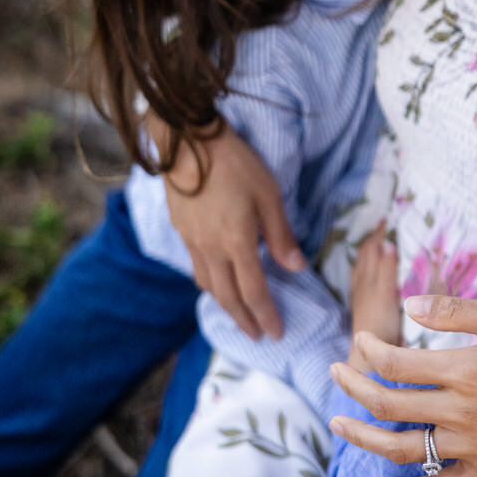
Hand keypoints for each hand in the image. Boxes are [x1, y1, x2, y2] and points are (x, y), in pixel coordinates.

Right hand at [164, 122, 303, 339]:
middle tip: (257, 336)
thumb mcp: (269, 194)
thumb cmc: (236, 163)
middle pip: (228, 296)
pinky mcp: (180, 230)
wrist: (188, 141)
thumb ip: (281, 234)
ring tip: (238, 314)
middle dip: (244, 320)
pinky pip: (196, 268)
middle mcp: (211, 249)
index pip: (253, 291)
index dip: (265, 315)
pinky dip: (209, 284)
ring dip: (225, 305)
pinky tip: (215, 281)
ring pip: (208, 285)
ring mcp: (192, 241)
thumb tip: (296, 267)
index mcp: (237, 242)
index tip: (276, 333)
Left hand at [329, 294, 476, 476]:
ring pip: (403, 448)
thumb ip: (458, 310)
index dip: (370, 350)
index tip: (361, 338)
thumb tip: (409, 302)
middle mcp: (463, 412)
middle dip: (354, 388)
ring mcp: (475, 448)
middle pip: (389, 405)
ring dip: (364, 437)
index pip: (396, 363)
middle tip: (335, 372)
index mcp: (466, 369)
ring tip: (339, 424)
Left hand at [347, 222, 400, 370]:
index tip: (387, 218)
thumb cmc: (379, 326)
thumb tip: (387, 242)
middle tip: (385, 226)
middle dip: (373, 240)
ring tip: (379, 245)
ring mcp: (362, 297)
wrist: (367, 358)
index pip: (370, 248)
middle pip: (364, 256)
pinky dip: (370, 269)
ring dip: (370, 254)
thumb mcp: (386, 294)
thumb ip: (386, 269)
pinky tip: (374, 275)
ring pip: (363, 268)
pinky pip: (365, 280)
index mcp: (367, 278)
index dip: (378, 233)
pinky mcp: (366, 309)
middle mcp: (361, 285)